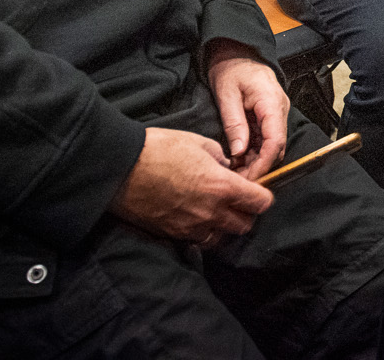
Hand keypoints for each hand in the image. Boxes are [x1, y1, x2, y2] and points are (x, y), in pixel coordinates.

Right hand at [109, 125, 273, 245]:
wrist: (120, 168)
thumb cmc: (159, 149)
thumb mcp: (198, 143)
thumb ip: (220, 158)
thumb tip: (226, 167)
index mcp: (222, 187)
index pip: (260, 203)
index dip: (263, 196)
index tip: (258, 190)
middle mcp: (211, 212)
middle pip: (245, 225)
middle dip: (246, 213)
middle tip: (238, 200)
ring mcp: (191, 227)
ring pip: (222, 237)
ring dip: (224, 226)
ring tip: (216, 211)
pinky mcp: (173, 234)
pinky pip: (198, 240)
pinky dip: (203, 233)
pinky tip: (196, 217)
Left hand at [206, 40, 286, 179]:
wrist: (236, 53)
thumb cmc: (232, 68)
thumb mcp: (227, 94)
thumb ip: (234, 123)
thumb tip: (238, 152)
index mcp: (271, 102)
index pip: (275, 141)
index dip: (264, 163)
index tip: (249, 179)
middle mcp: (279, 110)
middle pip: (276, 147)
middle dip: (258, 167)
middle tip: (237, 181)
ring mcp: (276, 114)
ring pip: (271, 146)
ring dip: (255, 161)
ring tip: (234, 172)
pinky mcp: (269, 117)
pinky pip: (265, 140)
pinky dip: (253, 152)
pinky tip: (238, 160)